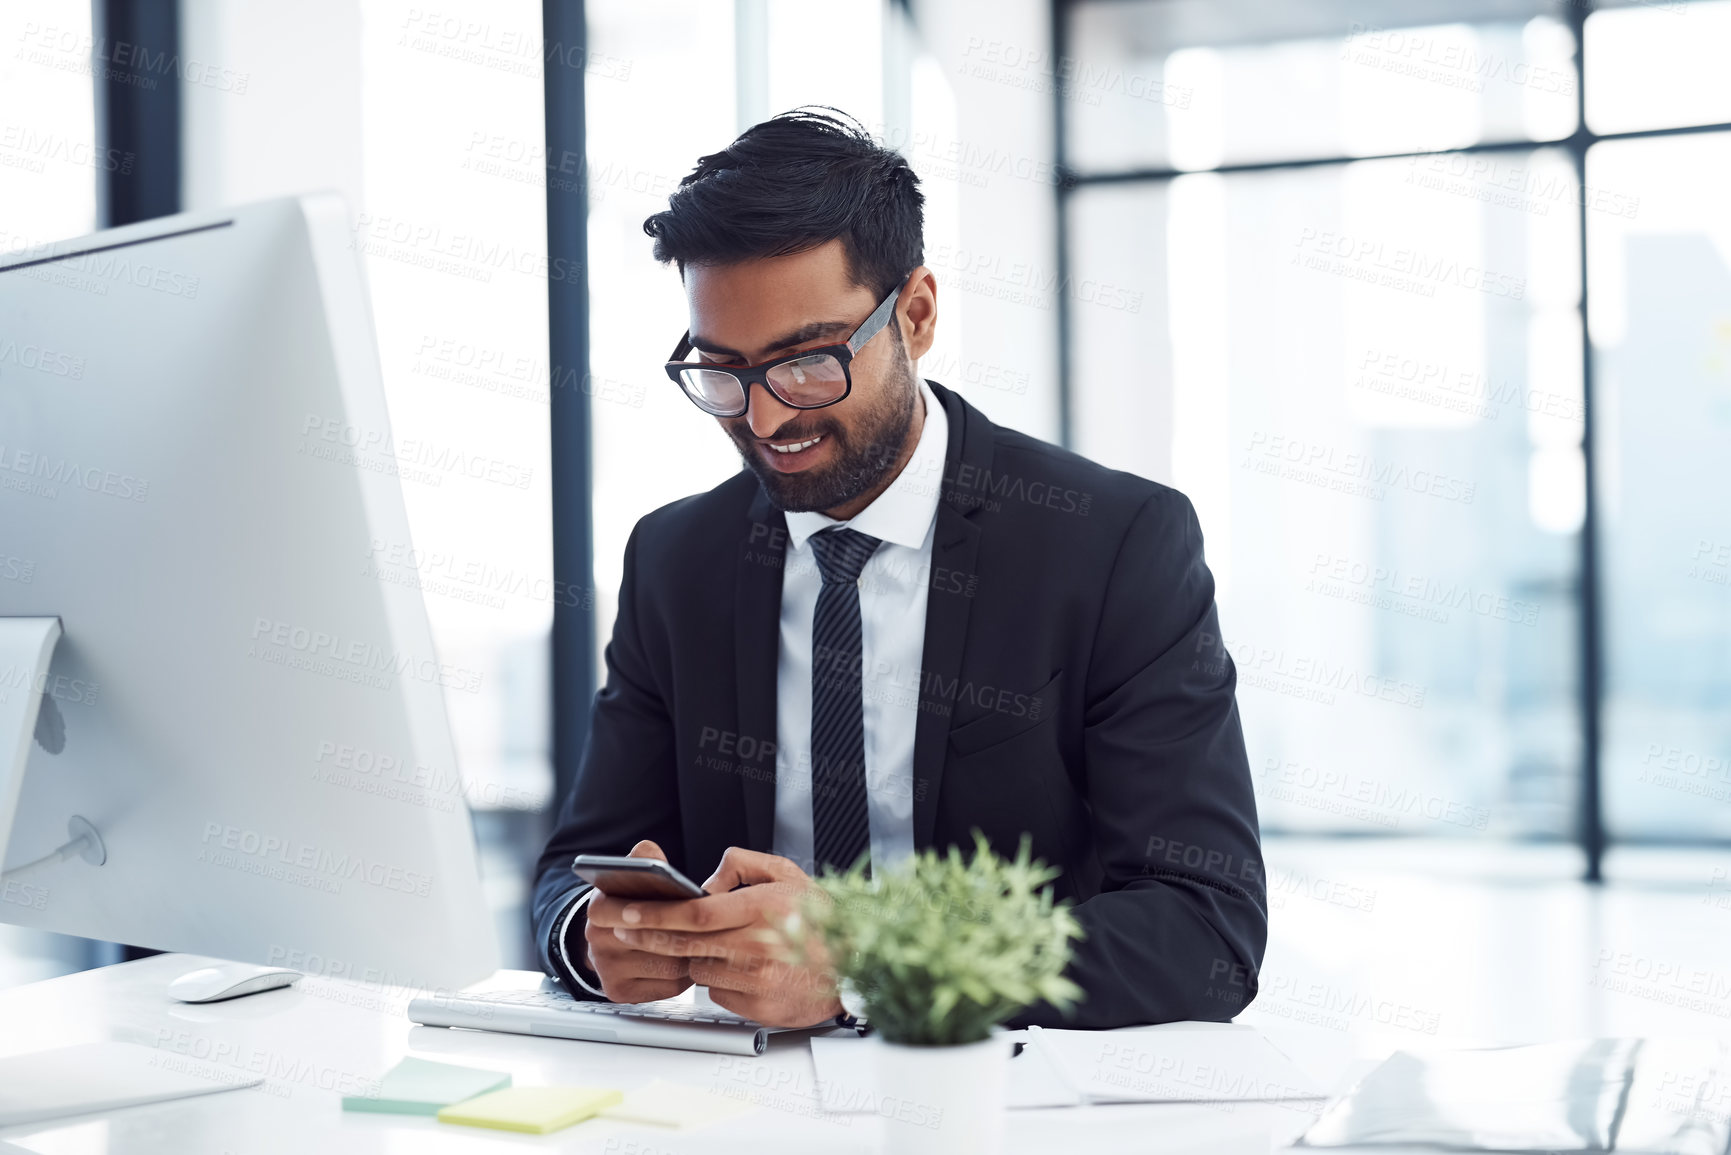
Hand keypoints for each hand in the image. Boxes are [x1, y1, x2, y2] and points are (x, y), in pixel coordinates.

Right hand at [580, 840, 692, 1003]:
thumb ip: (643, 860)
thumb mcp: (630, 876)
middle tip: (718, 924)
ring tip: (708, 940)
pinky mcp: (621, 993)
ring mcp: (608, 971)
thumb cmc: (629, 905)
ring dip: (693, 954)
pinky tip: (690, 959)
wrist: (606, 941)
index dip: (673, 909)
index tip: (695, 904)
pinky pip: (669, 986)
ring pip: (670, 965)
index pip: (639, 909)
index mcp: (599, 908)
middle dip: (691, 932)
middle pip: (662, 940)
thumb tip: (650, 853)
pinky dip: (686, 975)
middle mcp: (597, 942)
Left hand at [585, 847, 842, 1027]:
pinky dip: (720, 980)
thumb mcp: (786, 874)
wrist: (855, 964)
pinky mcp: (759, 1008)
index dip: (655, 915)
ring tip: (723, 945)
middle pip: (684, 945)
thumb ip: (743, 864)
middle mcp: (756, 946)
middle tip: (623, 929)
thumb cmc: (820, 917)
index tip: (627, 912)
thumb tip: (705, 881)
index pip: (694, 914)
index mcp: (760, 909)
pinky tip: (741, 969)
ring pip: (699, 969)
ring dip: (696, 957)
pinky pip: (718, 992)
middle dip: (647, 936)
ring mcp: (757, 980)